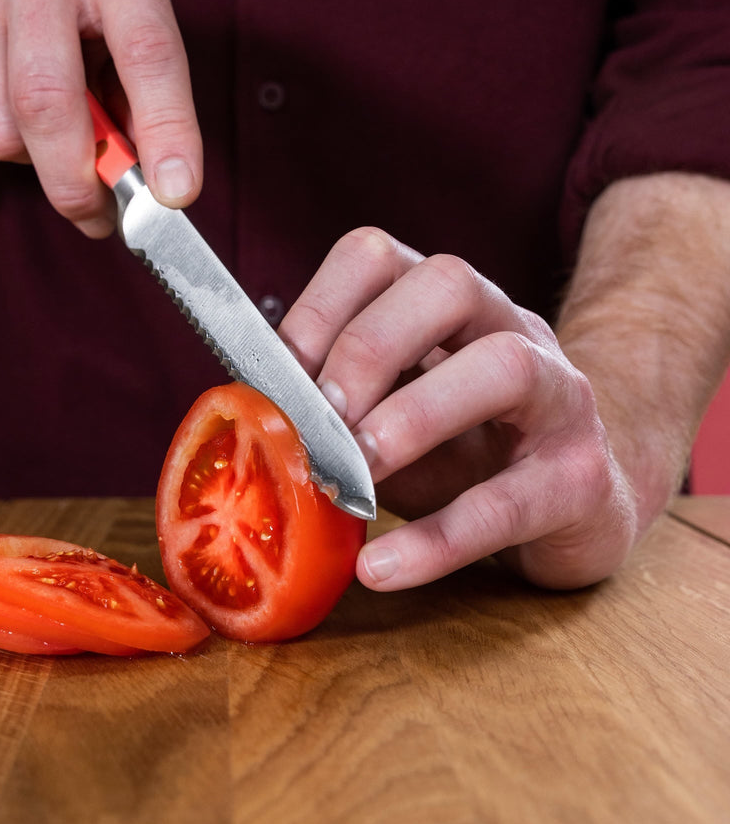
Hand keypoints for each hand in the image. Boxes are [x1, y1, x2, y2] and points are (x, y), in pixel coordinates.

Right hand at [0, 0, 199, 234]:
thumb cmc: (78, 3)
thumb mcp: (128, 30)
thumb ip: (144, 104)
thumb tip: (155, 186)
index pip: (148, 53)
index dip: (167, 130)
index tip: (175, 193)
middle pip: (49, 102)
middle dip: (77, 182)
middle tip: (98, 217)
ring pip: (3, 131)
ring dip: (36, 160)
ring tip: (53, 133)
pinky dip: (0, 141)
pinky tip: (9, 104)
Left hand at [279, 227, 639, 591]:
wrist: (579, 508)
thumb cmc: (463, 455)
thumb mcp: (385, 421)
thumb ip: (328, 413)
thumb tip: (241, 424)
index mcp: (445, 305)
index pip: (378, 257)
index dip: (317, 309)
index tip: (273, 378)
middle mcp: (508, 327)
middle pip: (447, 282)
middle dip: (367, 348)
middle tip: (317, 423)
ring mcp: (559, 395)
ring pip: (504, 366)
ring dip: (413, 419)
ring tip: (354, 480)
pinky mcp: (581, 479)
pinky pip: (513, 500)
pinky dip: (439, 538)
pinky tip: (382, 566)